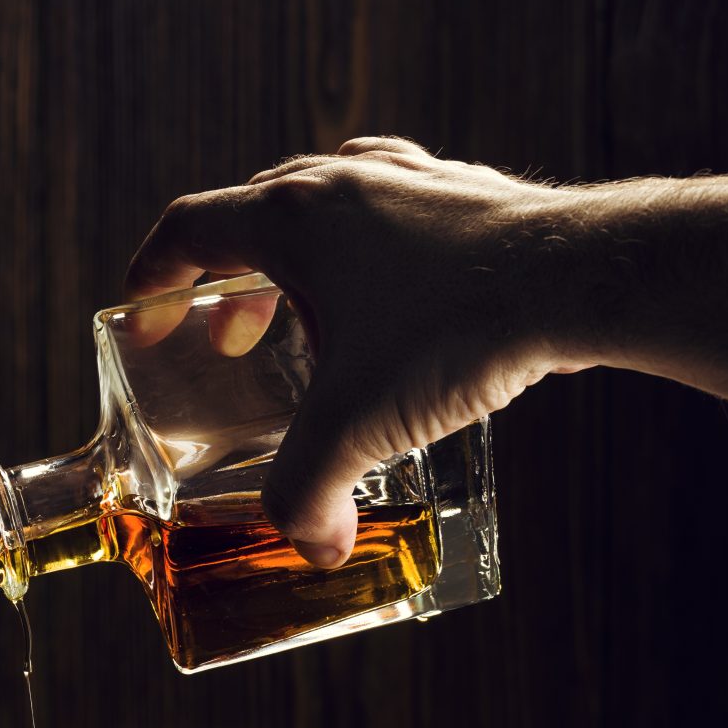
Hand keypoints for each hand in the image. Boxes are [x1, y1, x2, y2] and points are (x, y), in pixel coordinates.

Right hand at [125, 138, 580, 565]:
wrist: (584, 278)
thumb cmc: (458, 330)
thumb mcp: (359, 426)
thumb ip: (312, 493)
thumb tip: (313, 547)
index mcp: (293, 217)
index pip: (191, 227)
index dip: (152, 274)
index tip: (142, 311)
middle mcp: (346, 180)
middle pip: (257, 215)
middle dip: (232, 281)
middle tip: (232, 342)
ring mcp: (414, 181)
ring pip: (331, 206)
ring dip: (306, 263)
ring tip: (316, 325)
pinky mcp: (473, 199)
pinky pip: (399, 216)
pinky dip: (377, 257)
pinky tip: (400, 309)